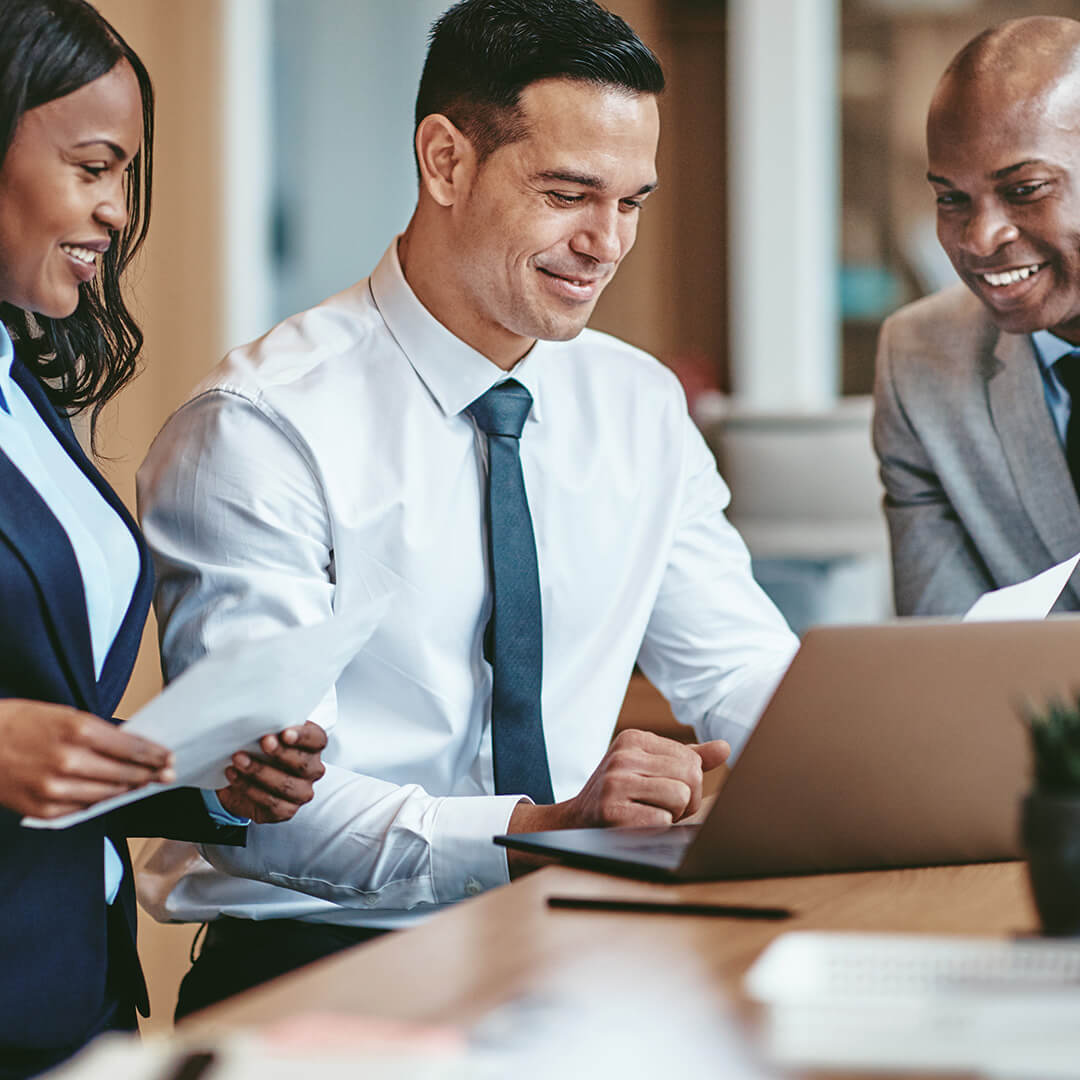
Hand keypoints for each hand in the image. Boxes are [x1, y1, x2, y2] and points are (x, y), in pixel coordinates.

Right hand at [0, 699, 174, 817]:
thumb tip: (132, 748)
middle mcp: (70, 761)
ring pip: (107, 794)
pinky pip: (82, 809)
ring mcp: (55, 789)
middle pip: (125, 774)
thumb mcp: (66, 715)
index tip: (169, 757)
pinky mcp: (42, 809)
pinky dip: (97, 801)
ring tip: (140, 783)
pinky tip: (107, 794)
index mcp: (80, 730)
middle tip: (166, 774)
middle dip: (150, 774)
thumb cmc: (22, 723)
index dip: (155, 755)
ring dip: (127, 788)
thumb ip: (100, 733)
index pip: (133, 748)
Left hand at [217, 721, 327, 824]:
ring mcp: (301, 792)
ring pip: (286, 785)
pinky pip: (271, 803)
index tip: (285, 733)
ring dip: (260, 771)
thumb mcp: (265, 735)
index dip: (303, 736)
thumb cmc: (259, 752)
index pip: (317, 739)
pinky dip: (249, 789)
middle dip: (281, 753)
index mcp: (313, 747)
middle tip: (263, 742)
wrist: (243, 779)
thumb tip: (256, 722)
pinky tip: (234, 776)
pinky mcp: (286, 811)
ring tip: (238, 759)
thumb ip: (268, 729)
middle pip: (304, 764)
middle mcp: (312, 770)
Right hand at [506, 729, 728, 875]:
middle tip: (659, 807)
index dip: (688, 784)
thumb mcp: (648, 767)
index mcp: (634, 738)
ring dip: (671, 815)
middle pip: (691, 777)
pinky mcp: (611, 811)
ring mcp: (615, 782)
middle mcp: (623, 755)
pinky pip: (662, 821)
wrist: (573, 823)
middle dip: (685, 801)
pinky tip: (636, 825)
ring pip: (681, 798)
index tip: (663, 790)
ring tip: (647, 814)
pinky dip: (656, 829)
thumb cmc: (620, 795)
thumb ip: (687, 758)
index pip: (692, 759)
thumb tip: (724, 748)